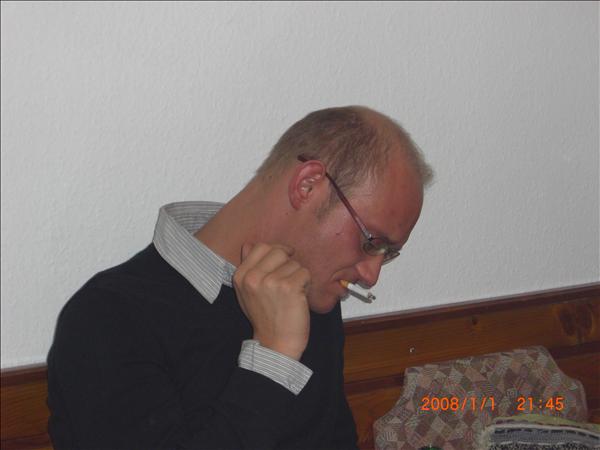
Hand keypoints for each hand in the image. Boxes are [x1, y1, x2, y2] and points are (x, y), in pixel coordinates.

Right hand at [233, 243, 310, 360]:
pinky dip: (306, 284)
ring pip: (294, 263)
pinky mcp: (289, 288)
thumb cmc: (265, 317)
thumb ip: (248, 268)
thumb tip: (249, 244)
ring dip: (298, 277)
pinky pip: (305, 273)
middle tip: (289, 279)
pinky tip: (299, 297)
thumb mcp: (247, 292)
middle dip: (288, 263)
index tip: (284, 259)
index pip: (260, 247)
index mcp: (241, 276)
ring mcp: (271, 282)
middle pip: (279, 251)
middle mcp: (253, 277)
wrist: (275, 343)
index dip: (276, 250)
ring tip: (292, 294)